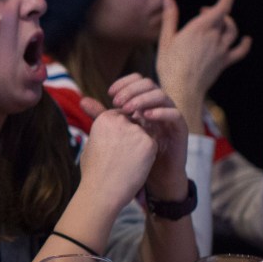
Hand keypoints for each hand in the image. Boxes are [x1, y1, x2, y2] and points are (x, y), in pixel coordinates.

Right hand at [73, 101, 156, 211]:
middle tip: (123, 157)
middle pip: (135, 123)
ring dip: (140, 147)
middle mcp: (120, 120)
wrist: (101, 191)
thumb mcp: (90, 144)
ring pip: (145, 134)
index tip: (117, 146)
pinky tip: (134, 166)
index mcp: (105, 119)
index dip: (121, 132)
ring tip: (126, 163)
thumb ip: (101, 132)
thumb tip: (105, 131)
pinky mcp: (149, 143)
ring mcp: (136, 131)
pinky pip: (153, 145)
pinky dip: (147, 156)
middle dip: (132, 138)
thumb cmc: (94, 173)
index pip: (122, 117)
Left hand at [89, 72, 188, 195]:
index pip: (138, 81)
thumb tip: (83, 101)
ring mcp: (170, 117)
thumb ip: (102, 116)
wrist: (153, 180)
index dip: (125, 83)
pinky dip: (161, 112)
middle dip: (131, 90)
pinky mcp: (180, 130)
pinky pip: (175, 114)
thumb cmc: (133, 156)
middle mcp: (158, 107)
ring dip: (143, 99)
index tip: (110, 93)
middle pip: (149, 85)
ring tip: (127, 109)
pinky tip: (145, 116)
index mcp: (145, 104)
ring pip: (162, 96)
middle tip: (116, 101)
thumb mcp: (116, 132)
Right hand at [156, 0, 249, 129]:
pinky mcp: (224, 62)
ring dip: (229, 23)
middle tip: (204, 12)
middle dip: (216, 11)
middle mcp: (214, 37)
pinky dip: (244, 44)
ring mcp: (221, 50)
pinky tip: (246, 40)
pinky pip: (240, 51)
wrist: (182, 89)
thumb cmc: (170, 66)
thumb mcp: (165, 40)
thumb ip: (170, 18)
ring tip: (221, 22)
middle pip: (224, 19)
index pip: (221, 8)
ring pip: (232, 31)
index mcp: (200, 28)